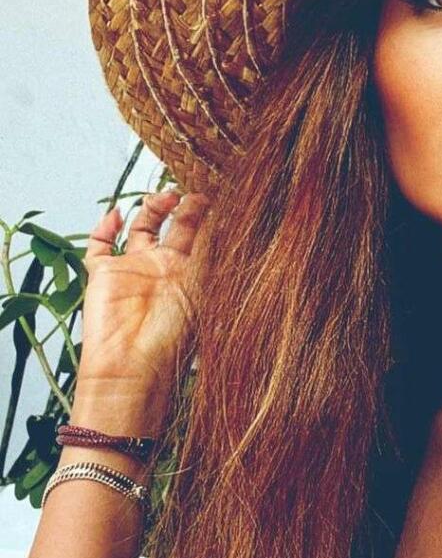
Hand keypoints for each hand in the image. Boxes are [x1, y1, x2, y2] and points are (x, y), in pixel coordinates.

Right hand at [75, 190, 212, 401]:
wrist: (134, 368)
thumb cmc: (175, 338)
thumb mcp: (202, 288)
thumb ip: (210, 251)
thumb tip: (226, 216)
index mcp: (193, 276)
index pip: (202, 236)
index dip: (207, 215)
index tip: (217, 193)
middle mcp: (164, 270)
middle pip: (174, 226)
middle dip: (183, 206)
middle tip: (193, 189)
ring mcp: (133, 270)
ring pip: (140, 228)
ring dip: (151, 208)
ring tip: (166, 195)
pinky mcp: (104, 274)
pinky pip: (99, 245)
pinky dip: (104, 228)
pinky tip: (117, 213)